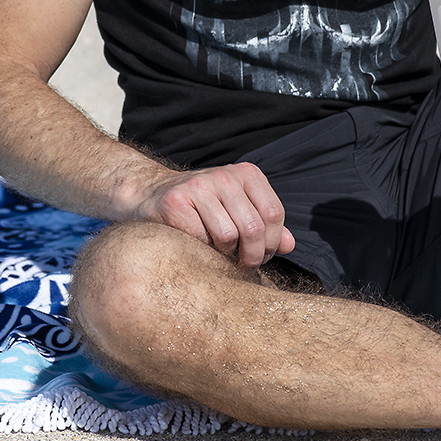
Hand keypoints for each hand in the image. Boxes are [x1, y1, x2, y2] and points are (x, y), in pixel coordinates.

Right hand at [130, 161, 295, 268]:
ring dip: (224, 255)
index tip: (261, 257)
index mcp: (247, 174)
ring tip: (218, 253)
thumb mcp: (238, 209)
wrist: (150, 195)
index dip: (271, 243)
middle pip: (254, 228)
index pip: (274, 213)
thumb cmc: (201, 208)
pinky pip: (200, 239)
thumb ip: (264, 225)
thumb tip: (289, 245)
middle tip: (243, 266)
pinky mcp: (175, 201)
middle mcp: (225, 175)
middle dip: (252, 257)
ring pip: (228, 236)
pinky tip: (195, 245)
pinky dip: (201, 251)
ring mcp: (199, 186)